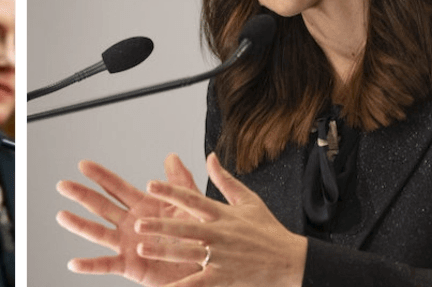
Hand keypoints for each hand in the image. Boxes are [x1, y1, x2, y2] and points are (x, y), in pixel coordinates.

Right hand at [56, 154, 203, 285]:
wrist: (207, 265)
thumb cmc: (197, 236)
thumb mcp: (190, 204)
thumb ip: (179, 182)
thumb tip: (172, 157)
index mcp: (142, 206)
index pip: (116, 187)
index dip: (100, 176)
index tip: (83, 164)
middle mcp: (130, 224)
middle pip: (100, 206)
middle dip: (81, 194)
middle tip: (63, 184)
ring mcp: (127, 244)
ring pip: (98, 233)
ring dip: (79, 225)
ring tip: (62, 216)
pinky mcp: (131, 266)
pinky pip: (107, 265)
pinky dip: (90, 265)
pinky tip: (74, 263)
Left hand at [134, 153, 306, 286]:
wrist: (293, 262)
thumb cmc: (268, 230)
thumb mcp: (249, 201)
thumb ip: (225, 180)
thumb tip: (209, 157)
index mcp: (222, 214)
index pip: (192, 199)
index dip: (170, 191)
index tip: (150, 184)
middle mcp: (220, 235)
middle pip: (186, 229)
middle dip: (160, 226)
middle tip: (138, 223)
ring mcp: (222, 258)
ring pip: (188, 254)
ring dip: (164, 252)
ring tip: (141, 249)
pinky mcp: (225, 278)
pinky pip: (199, 284)